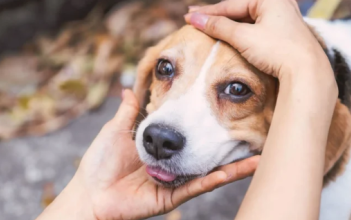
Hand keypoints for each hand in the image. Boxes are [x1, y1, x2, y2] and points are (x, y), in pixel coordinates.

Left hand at [37, 89, 258, 219]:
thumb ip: (130, 111)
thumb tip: (129, 89)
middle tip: (254, 128)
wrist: (90, 192)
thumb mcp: (119, 130)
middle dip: (229, 142)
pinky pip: (198, 185)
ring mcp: (176, 180)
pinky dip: (218, 177)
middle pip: (207, 153)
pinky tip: (237, 170)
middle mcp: (174, 163)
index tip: (225, 104)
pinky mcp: (173, 195)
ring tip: (259, 152)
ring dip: (235, 163)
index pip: (190, 134)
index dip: (207, 121)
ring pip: (210, 171)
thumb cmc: (100, 162)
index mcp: (162, 147)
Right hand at [184, 0, 331, 79]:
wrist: (307, 71)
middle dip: (216, 15)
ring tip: (209, 25)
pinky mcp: (283, 32)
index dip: (207, 12)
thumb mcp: (244, 37)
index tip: (189, 16)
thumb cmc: (277, 50)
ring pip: (247, 18)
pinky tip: (230, 33)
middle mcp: (278, 4)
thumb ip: (218, 26)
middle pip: (238, 9)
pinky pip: (256, 27)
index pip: (230, 5)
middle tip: (195, 16)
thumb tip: (195, 19)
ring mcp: (282, 18)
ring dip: (227, 23)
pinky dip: (240, 31)